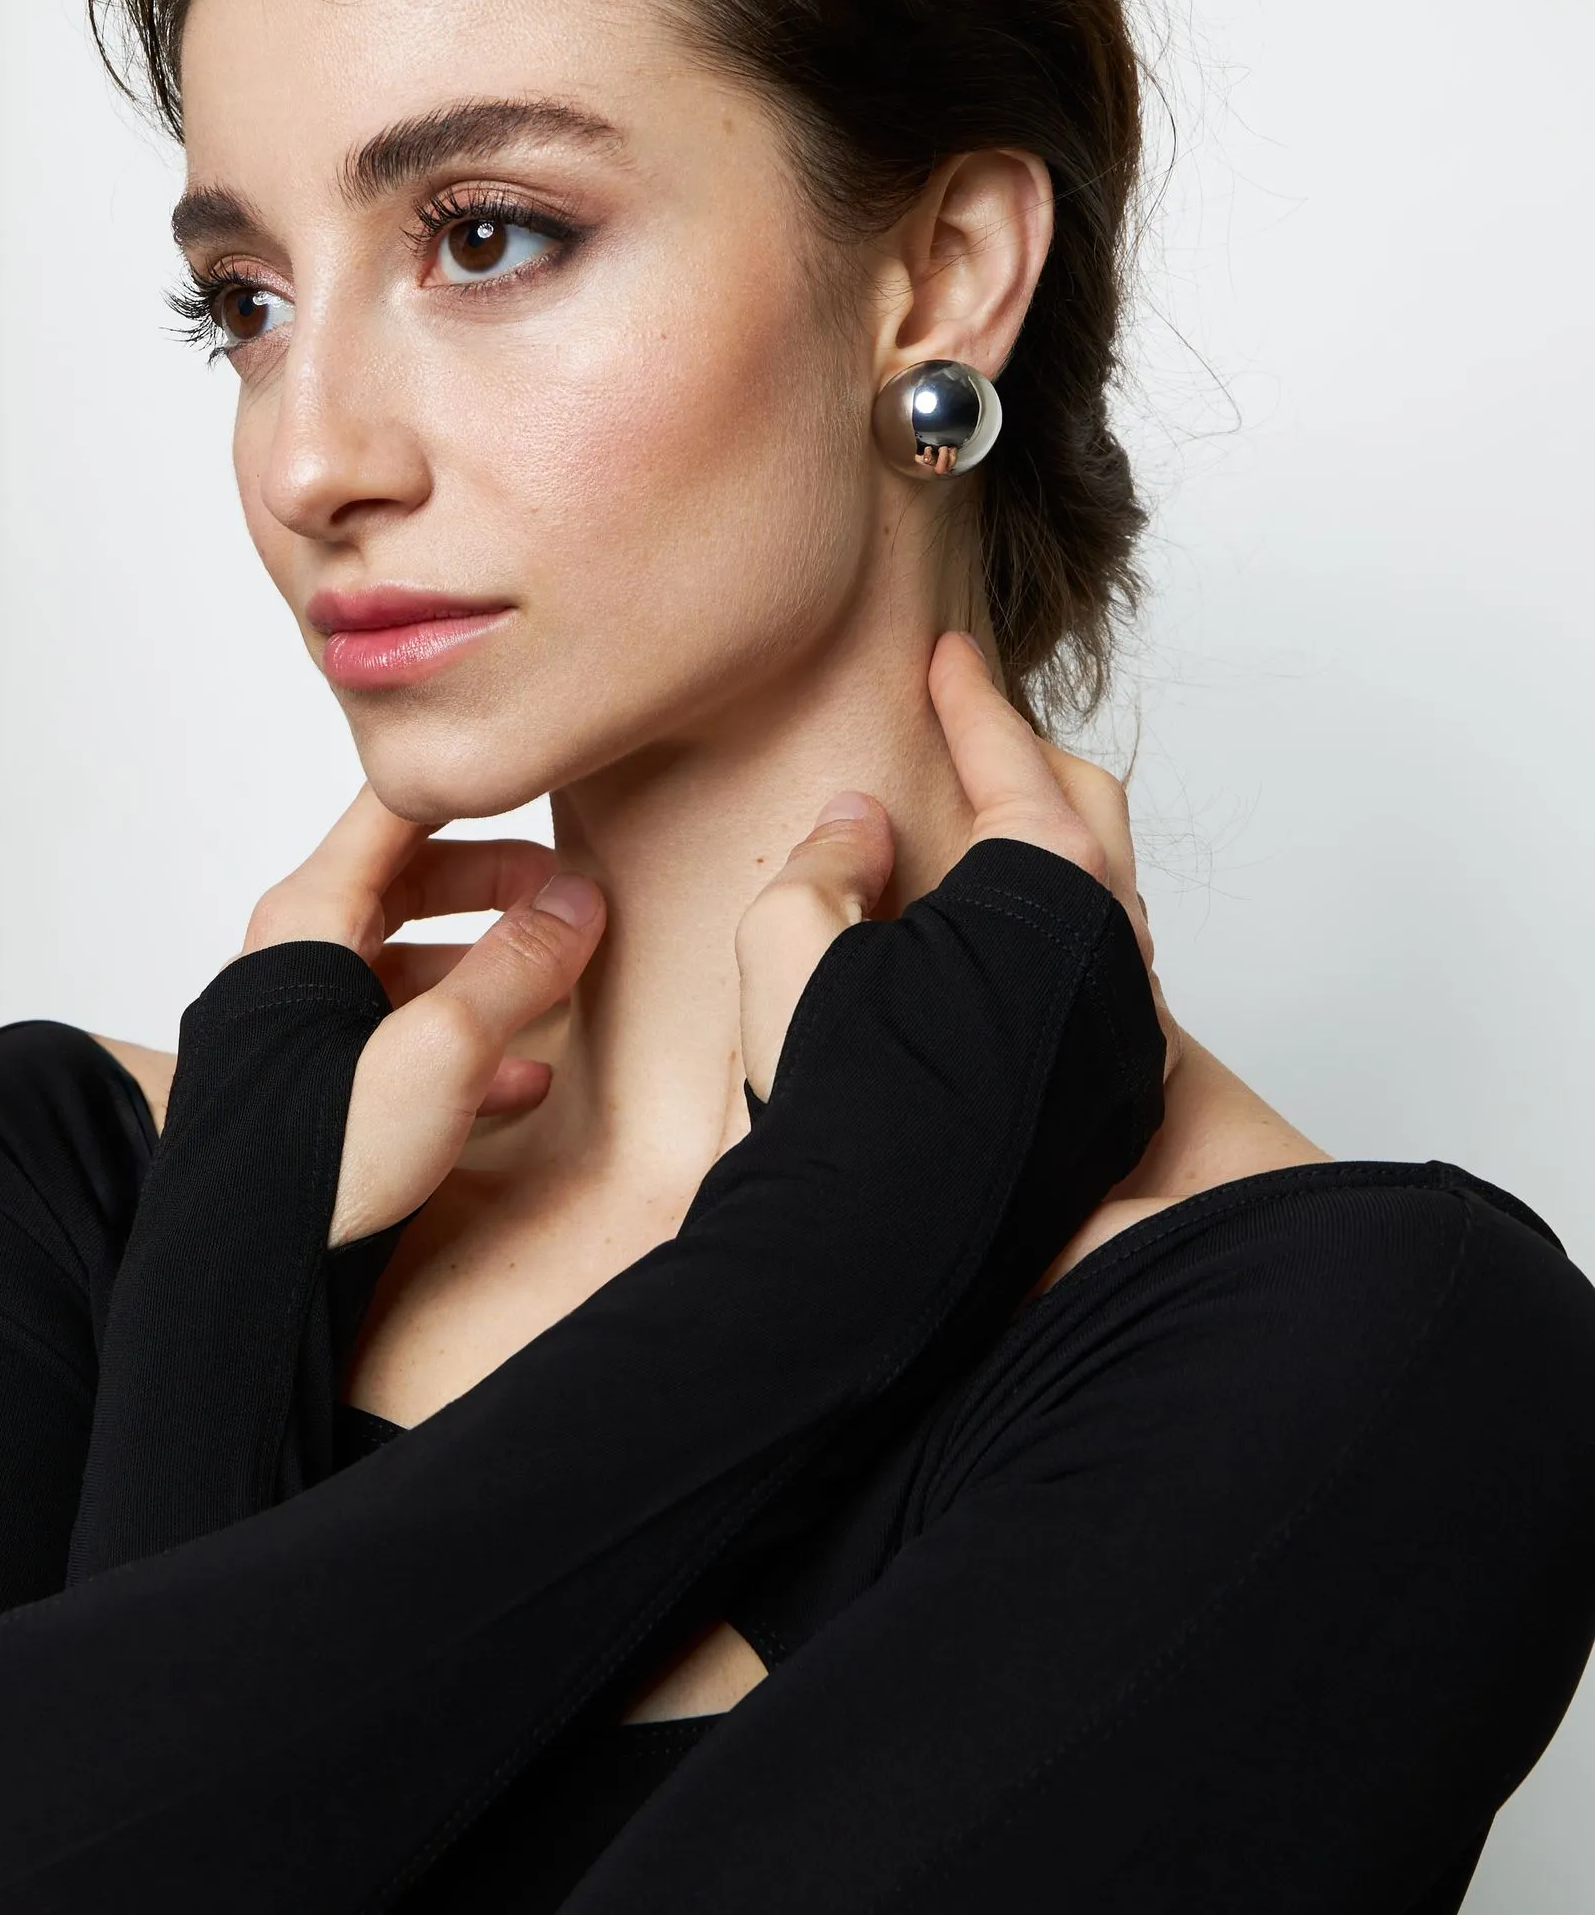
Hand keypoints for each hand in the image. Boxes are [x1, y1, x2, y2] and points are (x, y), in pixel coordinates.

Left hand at [244, 786, 605, 1243]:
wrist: (239, 1270)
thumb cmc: (317, 1154)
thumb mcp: (442, 1049)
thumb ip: (517, 968)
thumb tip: (579, 901)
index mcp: (309, 919)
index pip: (394, 808)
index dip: (469, 784)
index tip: (538, 772)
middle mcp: (296, 957)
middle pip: (407, 882)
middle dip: (495, 885)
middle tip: (564, 893)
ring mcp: (302, 1022)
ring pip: (408, 963)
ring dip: (485, 969)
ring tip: (558, 985)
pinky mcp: (314, 1084)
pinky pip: (398, 1035)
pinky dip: (463, 1039)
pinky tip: (523, 1078)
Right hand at [737, 632, 1176, 1097]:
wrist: (902, 1256)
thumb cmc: (850, 1094)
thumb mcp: (792, 941)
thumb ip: (826, 861)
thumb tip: (859, 823)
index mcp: (1049, 884)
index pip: (1011, 759)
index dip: (971, 700)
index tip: (950, 659)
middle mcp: (1111, 947)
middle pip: (1088, 810)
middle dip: (1031, 759)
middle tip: (974, 736)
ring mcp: (1122, 1026)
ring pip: (1103, 902)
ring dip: (1045, 857)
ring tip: (976, 848)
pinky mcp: (1112, 1096)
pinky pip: (1094, 976)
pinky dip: (1049, 936)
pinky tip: (991, 960)